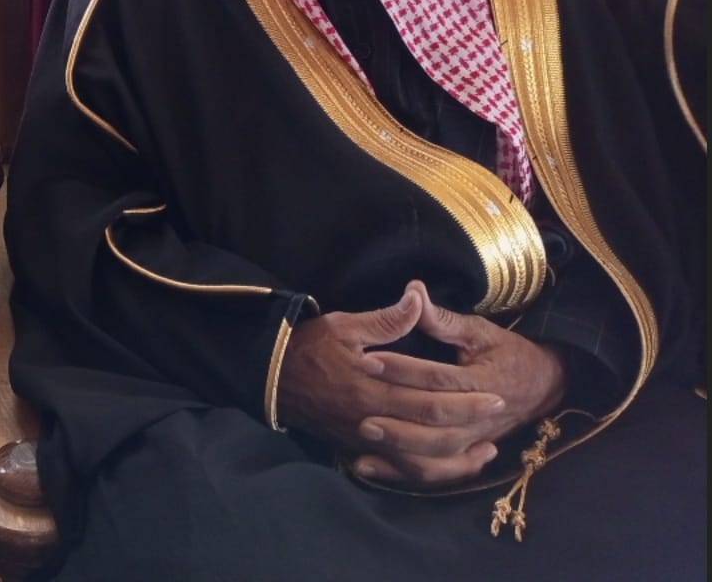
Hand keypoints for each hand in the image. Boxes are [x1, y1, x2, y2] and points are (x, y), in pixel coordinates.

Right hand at [279, 286, 506, 486]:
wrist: (269, 375)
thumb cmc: (309, 346)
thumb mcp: (345, 325)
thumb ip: (387, 320)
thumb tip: (417, 297)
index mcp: (372, 388)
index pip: (430, 398)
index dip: (465, 399)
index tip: (495, 393)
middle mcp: (372, 420)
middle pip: (431, 430)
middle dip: (468, 422)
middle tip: (498, 412)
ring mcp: (364, 439)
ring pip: (418, 461)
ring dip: (455, 459)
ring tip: (485, 450)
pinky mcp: (356, 448)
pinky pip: (399, 470)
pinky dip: (427, 472)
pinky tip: (447, 465)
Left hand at [352, 280, 567, 486]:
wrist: (543, 386)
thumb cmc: (507, 352)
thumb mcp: (479, 331)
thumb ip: (443, 318)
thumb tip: (412, 290)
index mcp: (482, 382)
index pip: (437, 377)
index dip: (402, 368)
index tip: (368, 359)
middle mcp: (479, 418)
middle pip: (436, 424)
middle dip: (397, 417)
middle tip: (358, 409)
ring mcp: (473, 440)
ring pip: (434, 453)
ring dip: (399, 448)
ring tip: (363, 435)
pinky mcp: (464, 452)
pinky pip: (433, 470)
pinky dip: (400, 472)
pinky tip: (366, 467)